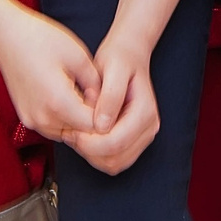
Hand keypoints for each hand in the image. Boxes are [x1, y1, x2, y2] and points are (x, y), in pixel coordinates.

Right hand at [0, 1, 104, 143]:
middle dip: (95, 120)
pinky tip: (73, 98)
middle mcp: (43, 119)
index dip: (107, 116)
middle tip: (104, 97)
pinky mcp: (27, 118)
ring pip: (68, 133)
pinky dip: (67, 119)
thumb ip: (95, 84)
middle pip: (81, 134)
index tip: (114, 100)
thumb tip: (104, 103)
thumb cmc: (41, 39)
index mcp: (58, 103)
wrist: (7, 35)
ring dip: (80, 121)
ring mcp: (32, 120)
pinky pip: (54, 128)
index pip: (94, 127)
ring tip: (89, 95)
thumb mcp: (78, 56)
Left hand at [68, 0, 191, 175]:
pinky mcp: (133, 142)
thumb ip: (110, 96)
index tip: (72, 130)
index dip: (90, 143)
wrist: (127, 56)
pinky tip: (85, 137)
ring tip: (77, 133)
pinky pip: (113, 161)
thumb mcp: (113, 68)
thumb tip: (102, 125)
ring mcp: (142, 137)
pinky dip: (96, 155)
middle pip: (115, 159)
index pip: (116, 143)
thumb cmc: (119, 59)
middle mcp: (149, 128)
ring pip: (113, 164)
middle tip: (71, 132)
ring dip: (91, 155)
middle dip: (89, 151)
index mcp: (145, 113)